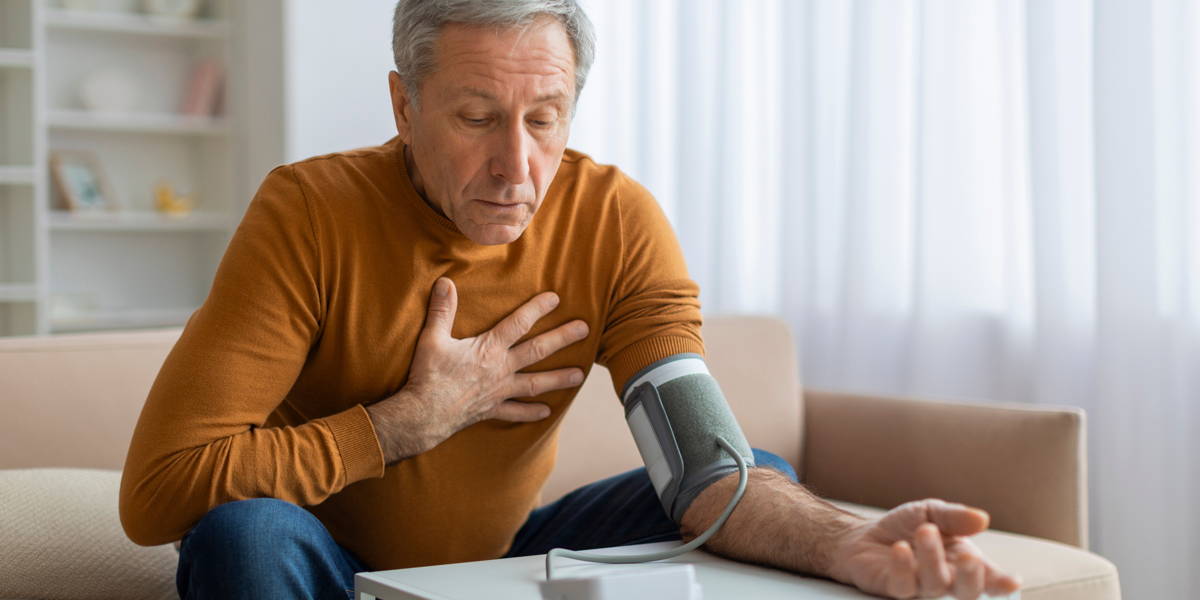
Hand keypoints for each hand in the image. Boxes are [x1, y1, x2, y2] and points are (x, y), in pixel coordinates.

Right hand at [366, 277, 588, 462]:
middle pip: (537, 350)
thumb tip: (444, 282)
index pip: (518, 323)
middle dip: (562, 338)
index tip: (556, 298)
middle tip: (585, 330)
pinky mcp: (491, 409)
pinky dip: (531, 412)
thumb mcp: (432, 338)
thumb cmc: (428, 375)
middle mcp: (500, 369)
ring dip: (558, 378)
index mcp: (488, 348)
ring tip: (580, 375)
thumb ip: (442, 310)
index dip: (537, 309)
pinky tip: (547, 411)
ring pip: (535, 383)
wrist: (423, 415)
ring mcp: (499, 391)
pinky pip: (516, 412)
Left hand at [827, 499, 1020, 599]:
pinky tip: (900, 548)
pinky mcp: (895, 588)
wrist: (865, 534)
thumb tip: (982, 519)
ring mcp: (920, 587)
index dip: (1001, 583)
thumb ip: (955, 516)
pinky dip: (903, 566)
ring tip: (925, 530)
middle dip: (972, 577)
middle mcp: (946, 579)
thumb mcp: (932, 512)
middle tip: (969, 556)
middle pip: (966, 591)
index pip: (987, 578)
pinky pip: (903, 586)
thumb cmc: (905, 527)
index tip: (1013, 582)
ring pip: (935, 586)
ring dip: (932, 557)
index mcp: (962, 561)